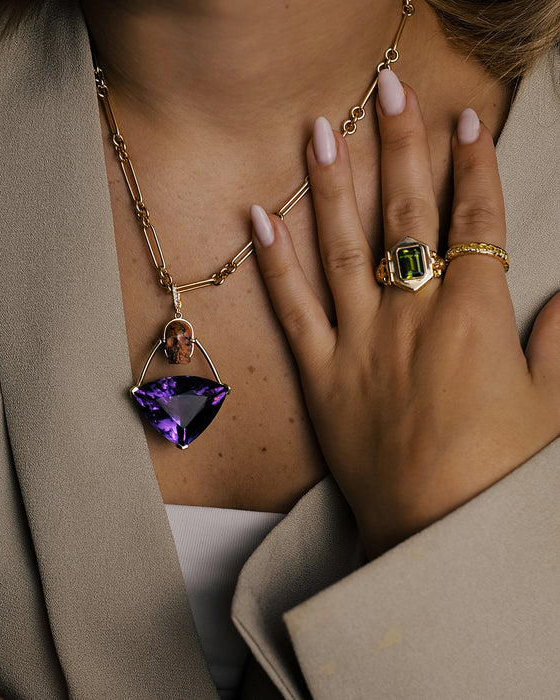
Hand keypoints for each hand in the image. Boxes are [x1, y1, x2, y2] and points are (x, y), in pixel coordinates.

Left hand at [251, 70, 559, 556]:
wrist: (434, 533)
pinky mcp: (319, 373)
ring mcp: (358, 342)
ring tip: (318, 131)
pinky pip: (292, 309)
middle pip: (406, 215)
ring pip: (342, 248)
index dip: (472, 165)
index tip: (463, 120)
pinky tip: (261, 218)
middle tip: (390, 89)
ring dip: (331, 185)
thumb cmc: (499, 475)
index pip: (475, 221)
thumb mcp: (551, 407)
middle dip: (400, 147)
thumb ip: (557, 345)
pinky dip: (273, 263)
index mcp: (474, 318)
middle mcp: (411, 317)